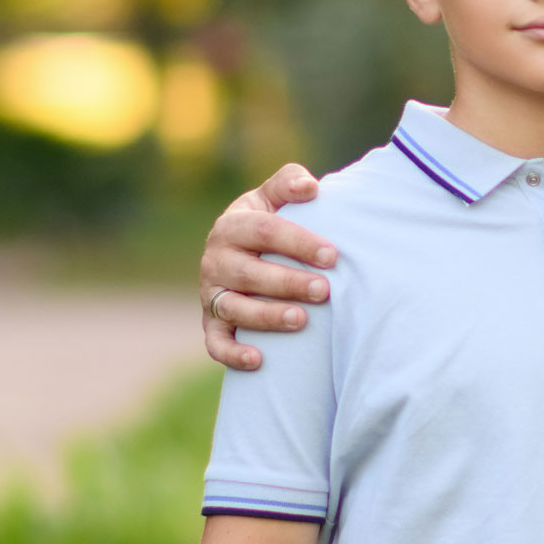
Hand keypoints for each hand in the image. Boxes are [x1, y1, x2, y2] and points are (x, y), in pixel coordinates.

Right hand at [201, 168, 335, 370]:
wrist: (242, 254)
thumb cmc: (268, 224)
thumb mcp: (273, 198)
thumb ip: (289, 183)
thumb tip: (310, 187)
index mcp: (232, 225)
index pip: (265, 231)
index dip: (298, 243)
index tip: (332, 255)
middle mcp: (216, 260)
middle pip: (250, 273)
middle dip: (288, 282)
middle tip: (324, 290)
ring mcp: (210, 294)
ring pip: (234, 308)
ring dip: (266, 316)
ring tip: (300, 320)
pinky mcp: (211, 323)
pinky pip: (215, 343)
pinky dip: (232, 354)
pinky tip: (259, 360)